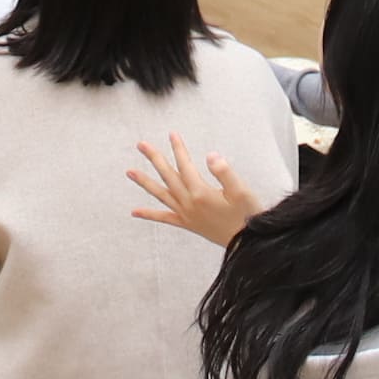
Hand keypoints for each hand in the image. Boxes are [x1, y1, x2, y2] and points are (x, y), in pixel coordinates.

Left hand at [126, 136, 261, 246]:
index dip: (178, 149)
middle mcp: (189, 203)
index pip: (185, 165)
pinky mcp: (187, 224)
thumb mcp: (241, 191)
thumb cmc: (247, 215)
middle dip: (155, 158)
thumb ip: (224, 172)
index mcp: (201, 193)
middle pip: (168, 176)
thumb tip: (210, 155)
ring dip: (145, 182)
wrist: (248, 244)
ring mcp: (186, 214)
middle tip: (141, 145)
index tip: (172, 134)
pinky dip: (149, 214)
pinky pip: (164, 218)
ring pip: (161, 194)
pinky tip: (135, 212)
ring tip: (129, 172)